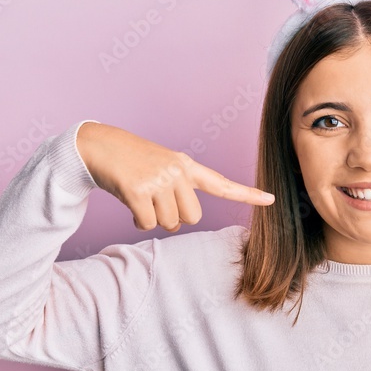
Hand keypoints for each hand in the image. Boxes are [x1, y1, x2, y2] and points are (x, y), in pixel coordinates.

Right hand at [76, 122, 274, 231]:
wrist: (99, 146)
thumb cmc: (134, 163)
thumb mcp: (163, 169)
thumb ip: (180, 190)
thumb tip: (182, 222)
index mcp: (187, 166)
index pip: (222, 184)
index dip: (247, 194)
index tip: (271, 200)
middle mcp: (178, 172)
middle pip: (192, 217)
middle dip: (174, 217)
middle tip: (157, 200)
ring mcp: (159, 180)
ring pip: (170, 223)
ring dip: (153, 218)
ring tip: (142, 197)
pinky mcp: (139, 190)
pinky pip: (148, 223)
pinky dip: (138, 219)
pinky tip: (131, 201)